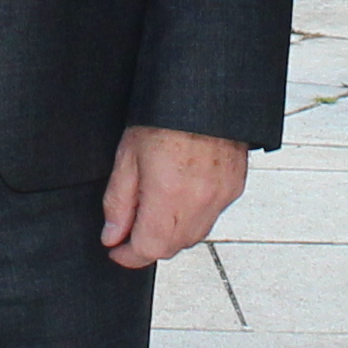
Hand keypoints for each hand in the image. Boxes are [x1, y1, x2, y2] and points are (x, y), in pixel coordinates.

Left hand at [102, 124, 249, 267]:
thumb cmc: (164, 115)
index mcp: (169, 194)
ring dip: (171, 234)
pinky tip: (180, 196)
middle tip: (131, 229)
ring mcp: (221, 196)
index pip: (149, 249)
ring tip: (155, 208)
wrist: (204, 91)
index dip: (128, 256)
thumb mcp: (127, 156)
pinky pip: (211, 218)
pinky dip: (193, 217)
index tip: (117, 250)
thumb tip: (113, 235)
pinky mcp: (234, 188)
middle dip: (149, 245)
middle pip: (172, 248)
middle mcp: (199, 201)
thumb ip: (118, 202)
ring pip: (193, 236)